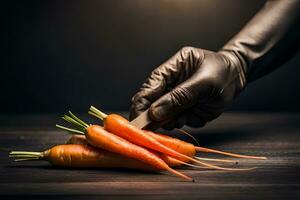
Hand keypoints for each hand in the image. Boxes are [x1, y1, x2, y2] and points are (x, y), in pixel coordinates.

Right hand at [130, 46, 245, 128]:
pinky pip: (177, 121)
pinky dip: (186, 122)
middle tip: (161, 124)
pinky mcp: (183, 107)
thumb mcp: (205, 83)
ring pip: (163, 115)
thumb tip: (155, 113)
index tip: (138, 122)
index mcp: (172, 67)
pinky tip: (197, 115)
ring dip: (174, 120)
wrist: (239, 78)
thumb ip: (180, 97)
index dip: (142, 104)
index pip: (150, 86)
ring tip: (189, 115)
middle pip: (151, 102)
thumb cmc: (224, 73)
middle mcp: (170, 82)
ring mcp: (175, 96)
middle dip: (156, 116)